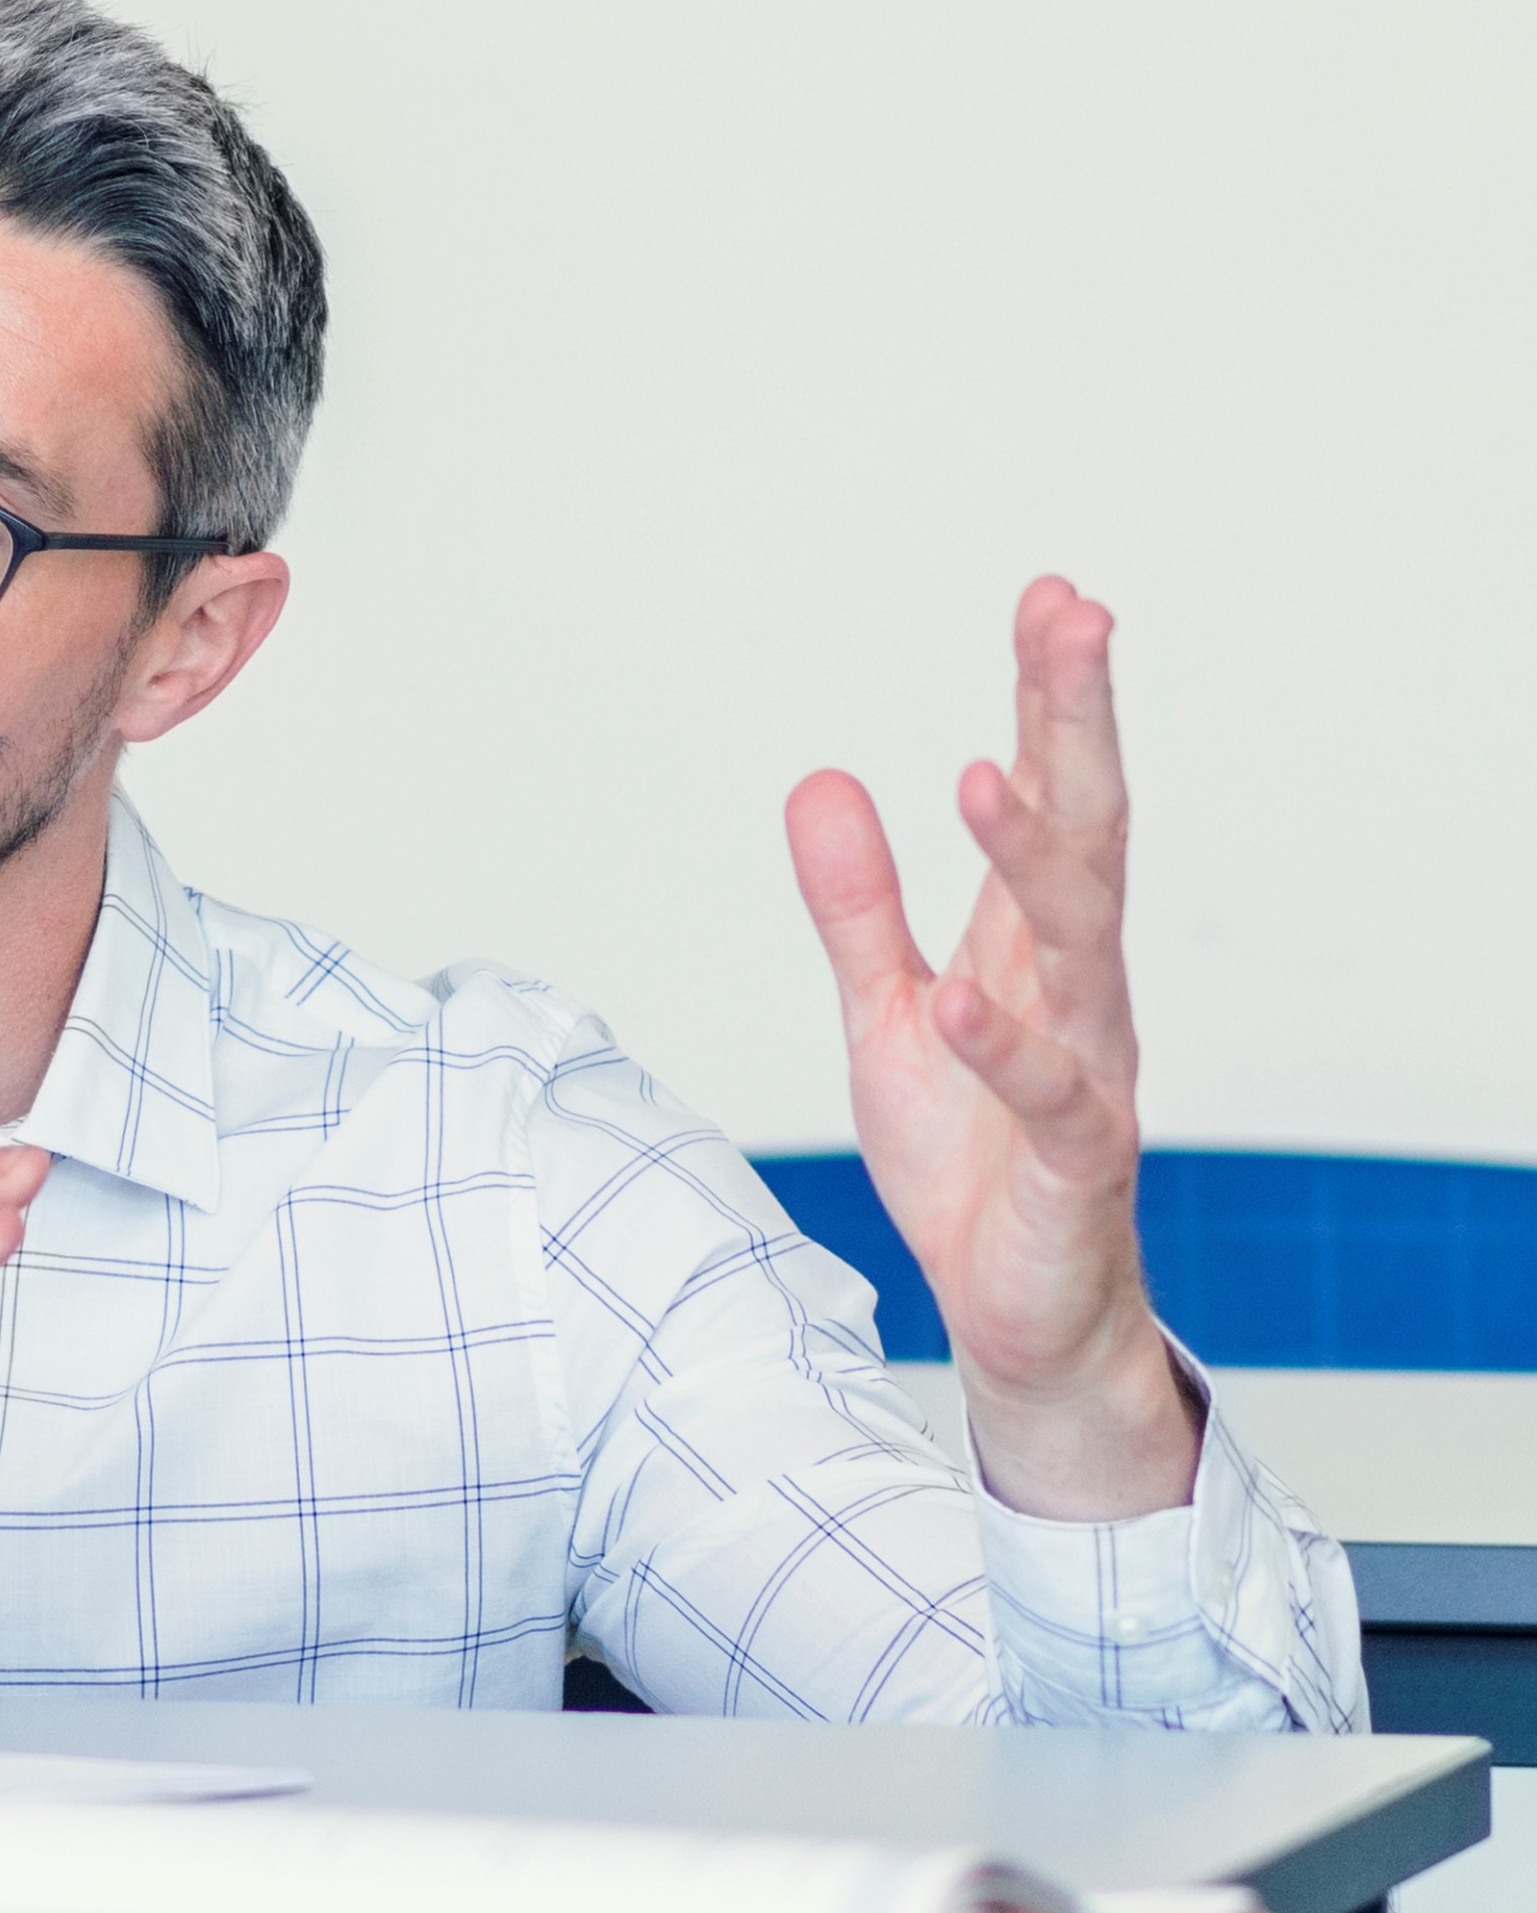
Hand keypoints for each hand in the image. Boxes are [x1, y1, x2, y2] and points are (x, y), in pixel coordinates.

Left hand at [784, 576, 1196, 1519]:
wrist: (1017, 1316)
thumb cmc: (972, 1157)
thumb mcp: (886, 1013)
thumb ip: (857, 905)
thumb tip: (823, 780)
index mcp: (1033, 947)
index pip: (1051, 799)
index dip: (1051, 700)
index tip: (1052, 596)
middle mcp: (1079, 990)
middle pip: (1086, 833)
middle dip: (1076, 724)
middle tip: (1075, 617)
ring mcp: (1089, 1071)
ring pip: (1083, 944)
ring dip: (1038, 858)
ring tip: (991, 770)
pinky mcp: (1078, 1163)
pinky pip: (1053, 1096)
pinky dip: (1007, 1046)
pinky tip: (965, 997)